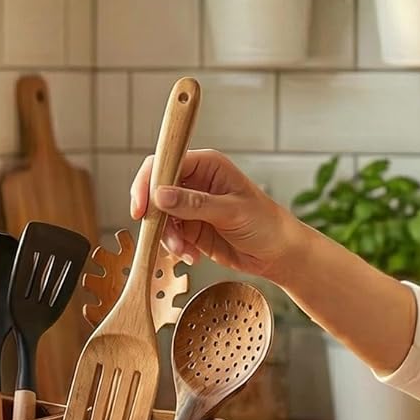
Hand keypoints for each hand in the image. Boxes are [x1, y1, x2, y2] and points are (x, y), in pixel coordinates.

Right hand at [129, 147, 300, 281]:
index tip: (142, 207)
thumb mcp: (232, 211)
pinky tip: (192, 256)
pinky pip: (169, 235)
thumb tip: (160, 195)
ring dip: (167, 236)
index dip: (148, 182)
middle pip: (155, 189)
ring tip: (185, 250)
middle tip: (159, 234)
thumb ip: (195, 204)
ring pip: (159, 216)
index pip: (165, 163)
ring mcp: (190, 206)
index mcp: (207, 165)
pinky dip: (175, 248)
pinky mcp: (190, 227)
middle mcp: (195, 182)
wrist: (277, 253)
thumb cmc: (266, 224)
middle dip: (155, 215)